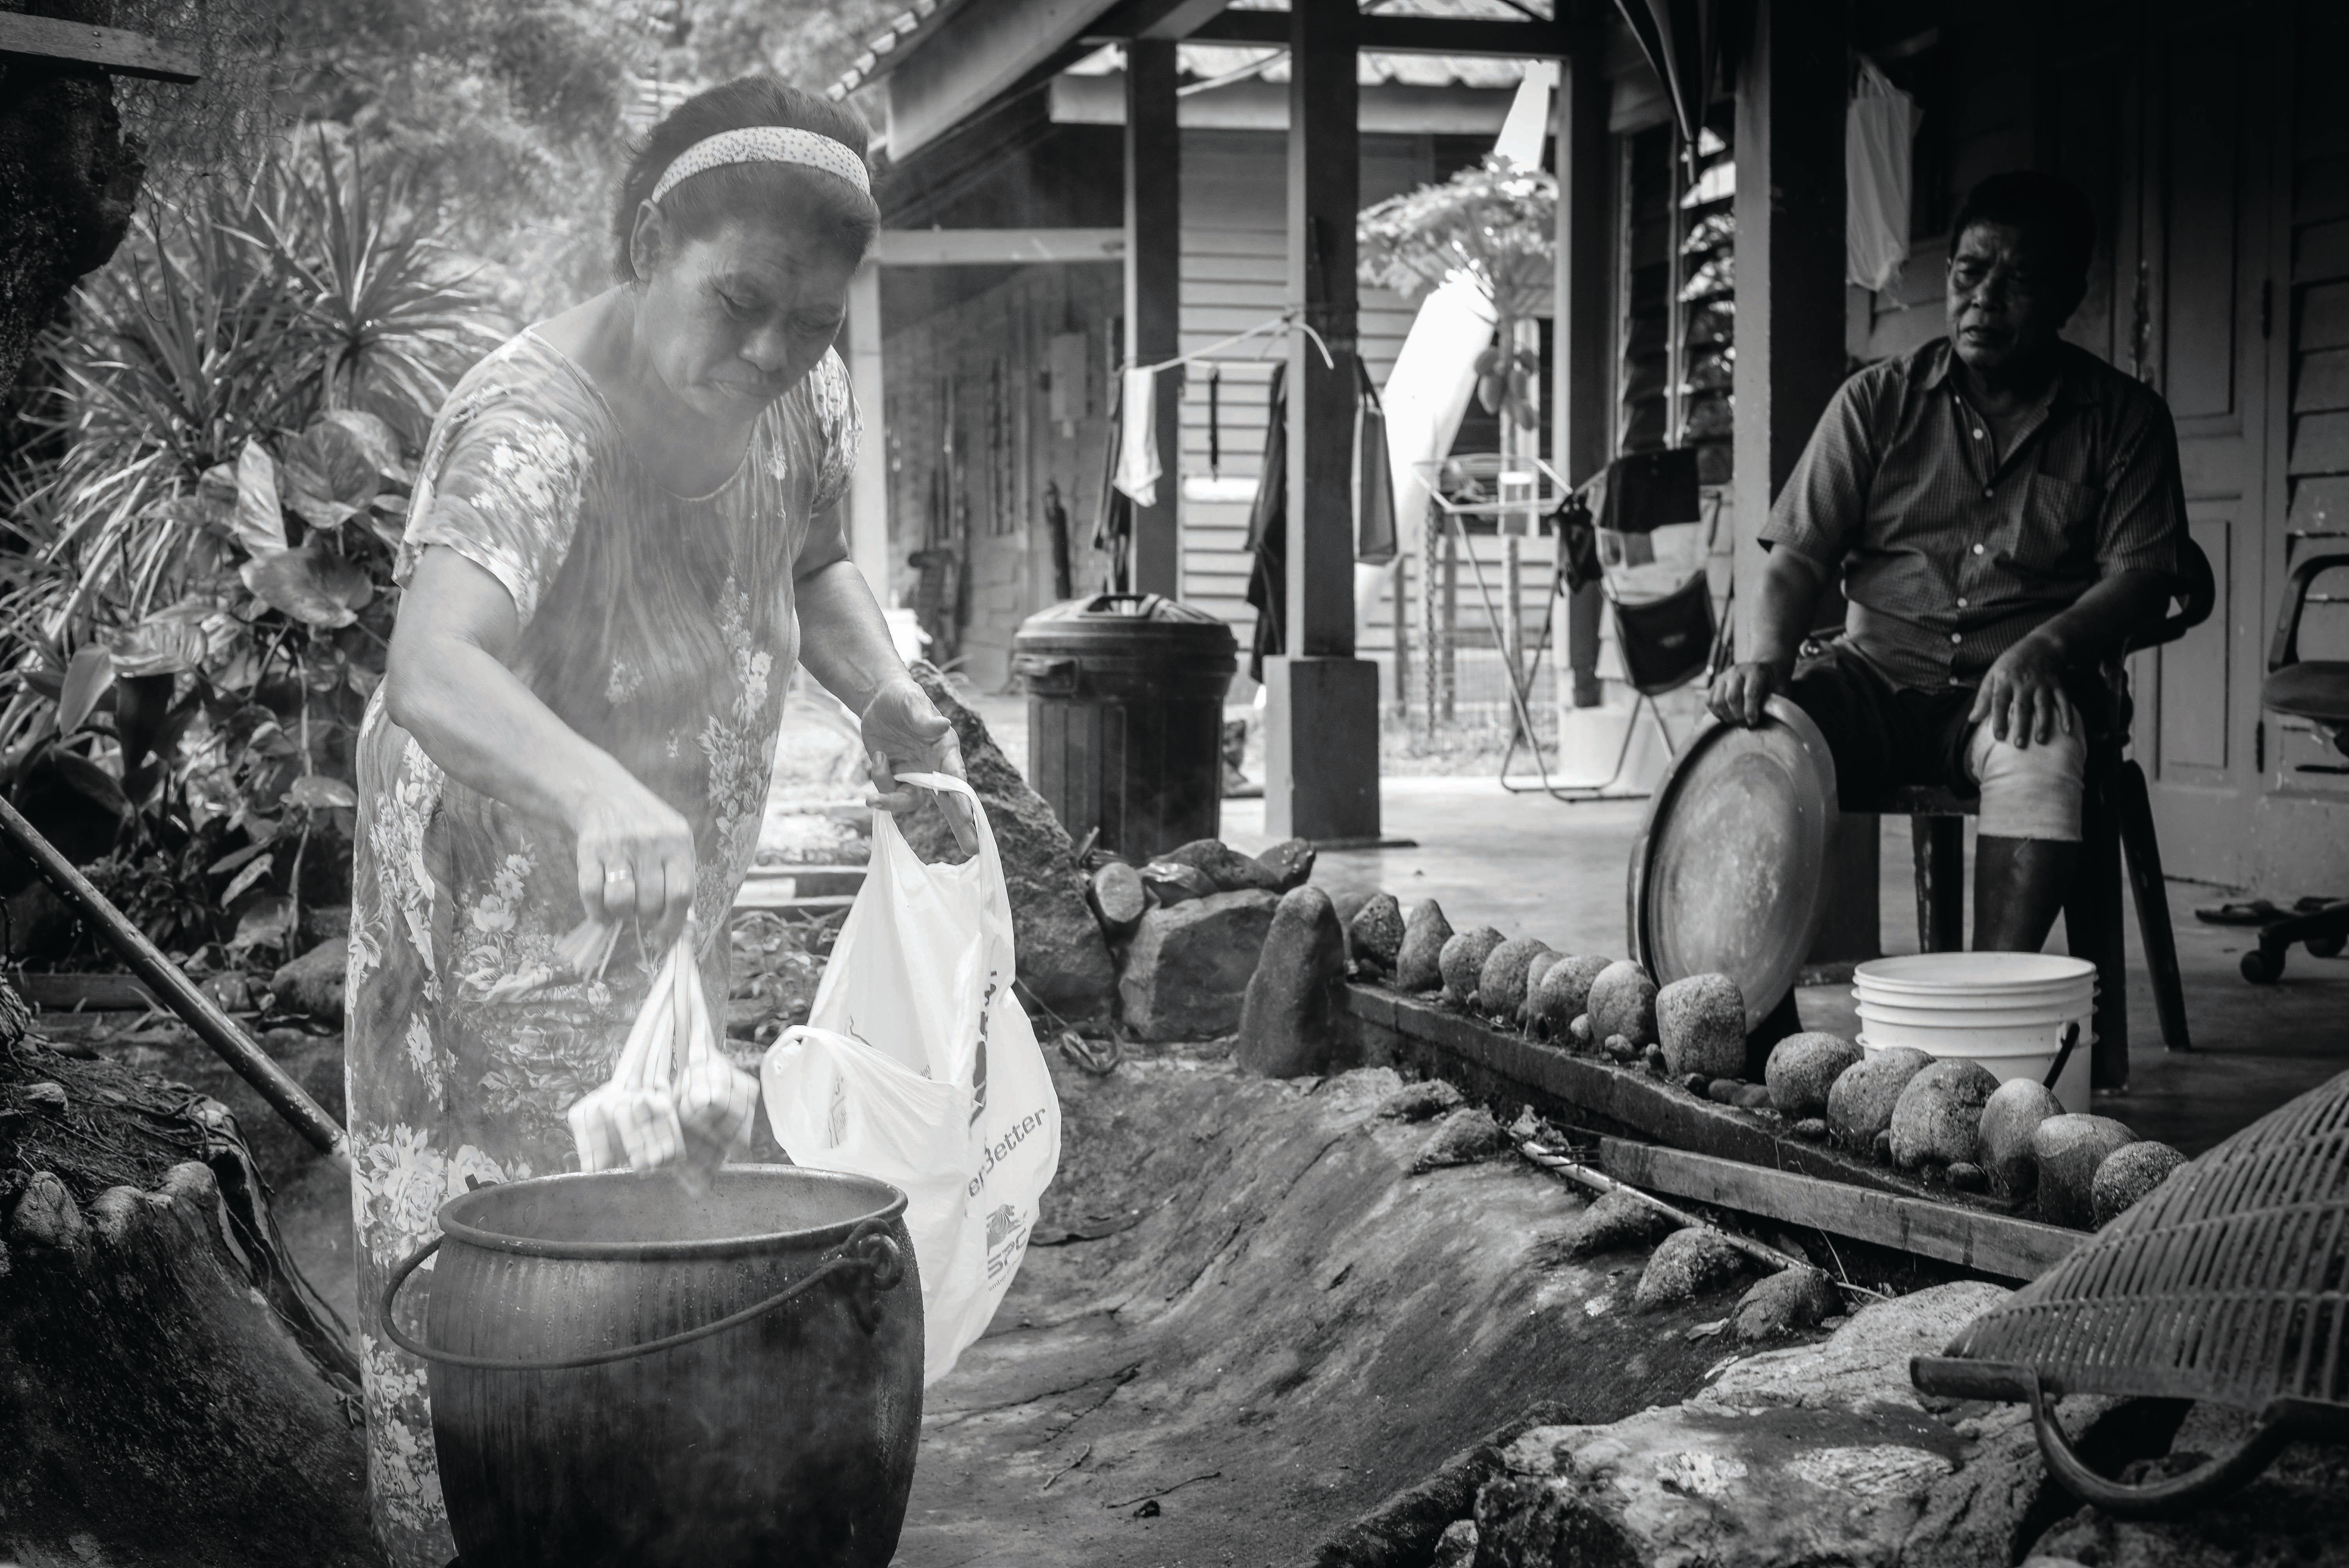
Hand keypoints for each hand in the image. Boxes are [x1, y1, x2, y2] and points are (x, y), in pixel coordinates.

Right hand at [571, 773, 696, 947]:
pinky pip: (591, 892)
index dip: (672, 924)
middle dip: (645, 917)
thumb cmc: (648, 828)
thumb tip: (681, 929)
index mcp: (678, 842)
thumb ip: (680, 878)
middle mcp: (650, 842)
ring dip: (621, 915)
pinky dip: (596, 911)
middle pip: (650, 902)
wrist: (605, 794)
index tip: (662, 937)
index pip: (681, 895)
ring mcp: (618, 845)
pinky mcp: (589, 848)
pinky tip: (601, 911)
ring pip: (620, 901)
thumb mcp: (675, 842)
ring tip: (623, 908)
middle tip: (641, 910)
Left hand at [863, 675, 977, 854]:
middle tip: (972, 849)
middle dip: (960, 825)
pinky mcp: (896, 777)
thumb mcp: (911, 702)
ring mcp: (915, 774)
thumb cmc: (903, 697)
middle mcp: (934, 766)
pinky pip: (888, 790)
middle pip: (949, 801)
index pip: (956, 776)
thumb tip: (942, 725)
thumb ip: (924, 718)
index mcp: (945, 749)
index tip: (967, 815)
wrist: (879, 700)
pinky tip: (878, 756)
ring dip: (891, 802)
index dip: (961, 797)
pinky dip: (879, 778)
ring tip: (870, 798)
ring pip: (909, 801)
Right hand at [1707, 661, 1788, 727]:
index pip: (1749, 693)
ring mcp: (1724, 676)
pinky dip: (1717, 713)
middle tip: (1745, 724)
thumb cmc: (1775, 683)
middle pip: (1731, 698)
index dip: (1750, 712)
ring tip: (1737, 721)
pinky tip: (1728, 717)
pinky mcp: (1715, 683)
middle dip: (1738, 717)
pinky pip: (1709, 702)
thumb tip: (1766, 720)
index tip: (1753, 723)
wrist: (1766, 669)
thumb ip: (1775, 702)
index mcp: (1756, 672)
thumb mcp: (1781, 690)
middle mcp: (1737, 672)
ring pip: (1717, 701)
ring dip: (1726, 716)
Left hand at [1968, 637, 2073, 749]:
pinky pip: (2064, 701)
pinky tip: (2067, 730)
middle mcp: (2024, 683)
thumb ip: (1984, 698)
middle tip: (2019, 745)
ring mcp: (2043, 684)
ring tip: (2041, 740)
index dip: (1999, 719)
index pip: (1999, 702)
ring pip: (2043, 705)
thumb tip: (1972, 719)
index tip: (1998, 737)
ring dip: (2043, 723)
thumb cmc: (2013, 662)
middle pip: (2022, 706)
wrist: (2043, 644)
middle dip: (2021, 726)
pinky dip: (2067, 715)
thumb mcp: (1994, 674)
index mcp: (2005, 680)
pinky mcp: (2058, 684)